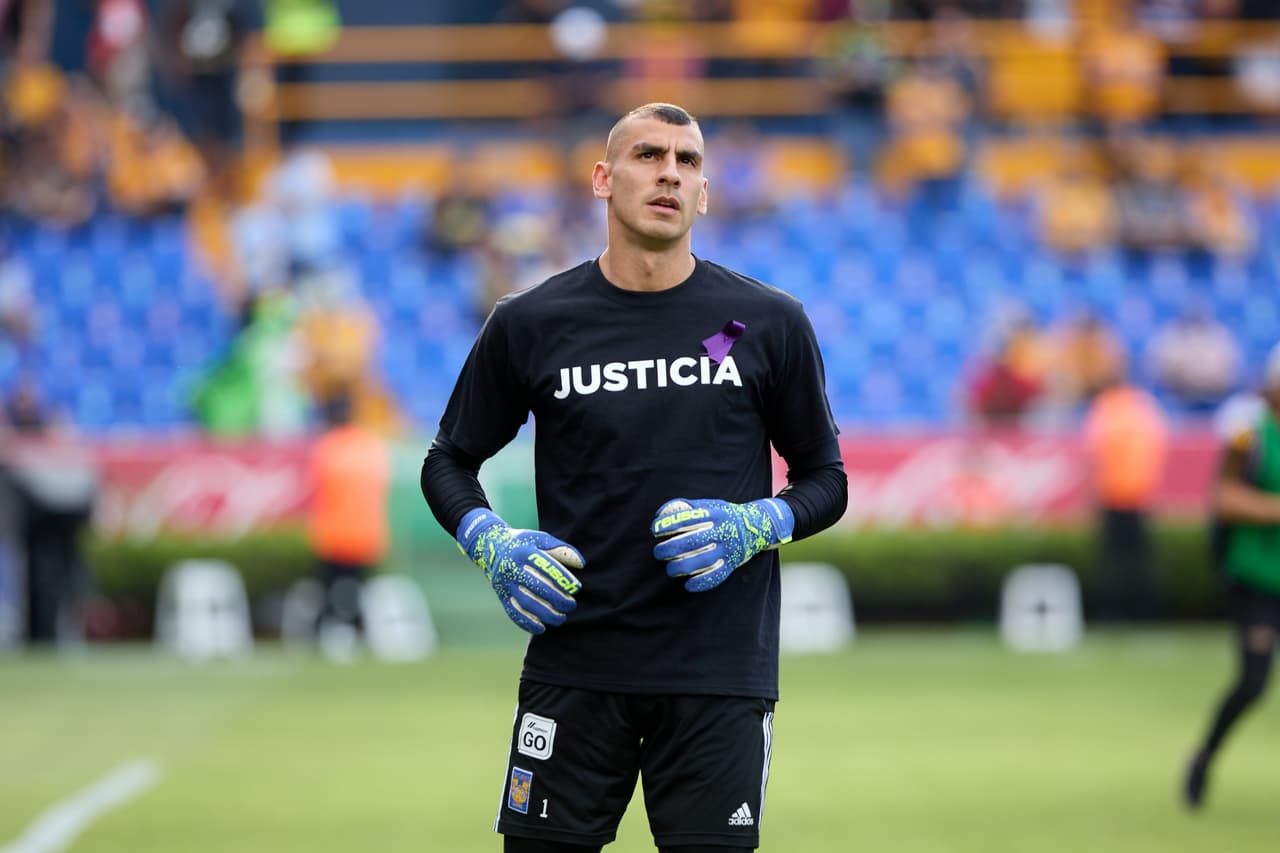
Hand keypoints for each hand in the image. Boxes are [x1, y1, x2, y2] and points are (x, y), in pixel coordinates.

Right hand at [456, 508, 584, 633]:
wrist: (490, 547)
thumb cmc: (523, 543)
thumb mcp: (540, 539)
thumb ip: (561, 549)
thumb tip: (581, 564)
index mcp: (523, 551)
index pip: (545, 565)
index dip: (561, 578)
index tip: (576, 588)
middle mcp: (511, 567)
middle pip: (535, 586)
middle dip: (556, 599)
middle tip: (571, 605)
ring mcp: (504, 583)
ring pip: (525, 603)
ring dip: (545, 614)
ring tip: (561, 618)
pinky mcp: (501, 596)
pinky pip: (513, 612)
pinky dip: (527, 623)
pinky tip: (542, 628)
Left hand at [651, 498, 794, 591]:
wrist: (757, 526)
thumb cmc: (724, 515)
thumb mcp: (709, 505)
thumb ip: (686, 508)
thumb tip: (660, 514)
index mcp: (715, 514)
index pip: (687, 518)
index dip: (668, 524)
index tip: (654, 530)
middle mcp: (723, 531)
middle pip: (692, 541)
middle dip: (670, 548)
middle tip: (658, 553)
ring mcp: (728, 549)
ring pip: (702, 561)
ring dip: (682, 567)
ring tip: (670, 569)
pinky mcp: (733, 564)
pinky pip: (716, 576)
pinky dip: (701, 583)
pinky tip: (687, 585)